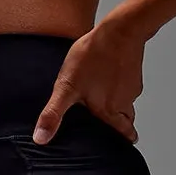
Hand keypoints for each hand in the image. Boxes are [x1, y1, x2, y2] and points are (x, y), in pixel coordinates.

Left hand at [32, 14, 147, 144]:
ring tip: (99, 97)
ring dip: (116, 104)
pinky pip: (126, 86)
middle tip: (107, 125)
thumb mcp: (66, 87)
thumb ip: (54, 114)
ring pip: (126, 104)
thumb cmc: (93, 56)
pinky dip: (118, 85)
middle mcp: (124, 103)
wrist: (120, 29)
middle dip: (119, 126)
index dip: (120, 142)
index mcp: (109, 112)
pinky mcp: (134, 73)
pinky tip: (105, 76)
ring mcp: (131, 88)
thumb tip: (41, 138)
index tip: (116, 145)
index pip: (123, 136)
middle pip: (126, 122)